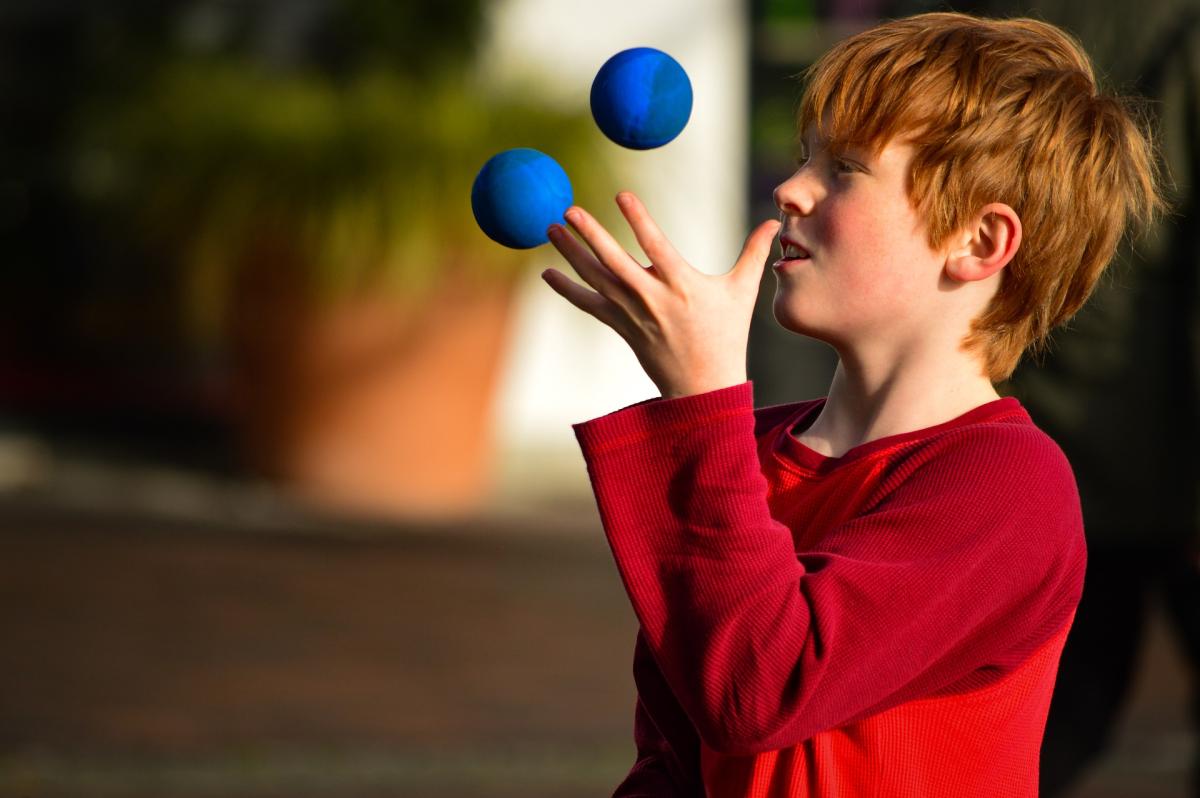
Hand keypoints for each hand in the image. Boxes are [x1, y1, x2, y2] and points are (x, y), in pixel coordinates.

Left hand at [541, 192, 779, 399]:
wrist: (703, 386)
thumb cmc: (727, 336)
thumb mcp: (743, 293)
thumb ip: (753, 254)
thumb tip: (773, 223)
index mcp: (682, 285)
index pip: (656, 245)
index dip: (638, 218)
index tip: (622, 194)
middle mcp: (653, 298)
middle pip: (614, 261)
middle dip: (590, 234)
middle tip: (569, 209)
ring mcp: (633, 314)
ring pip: (596, 279)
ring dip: (571, 254)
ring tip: (551, 228)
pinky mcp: (622, 327)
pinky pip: (589, 305)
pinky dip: (568, 289)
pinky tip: (548, 272)